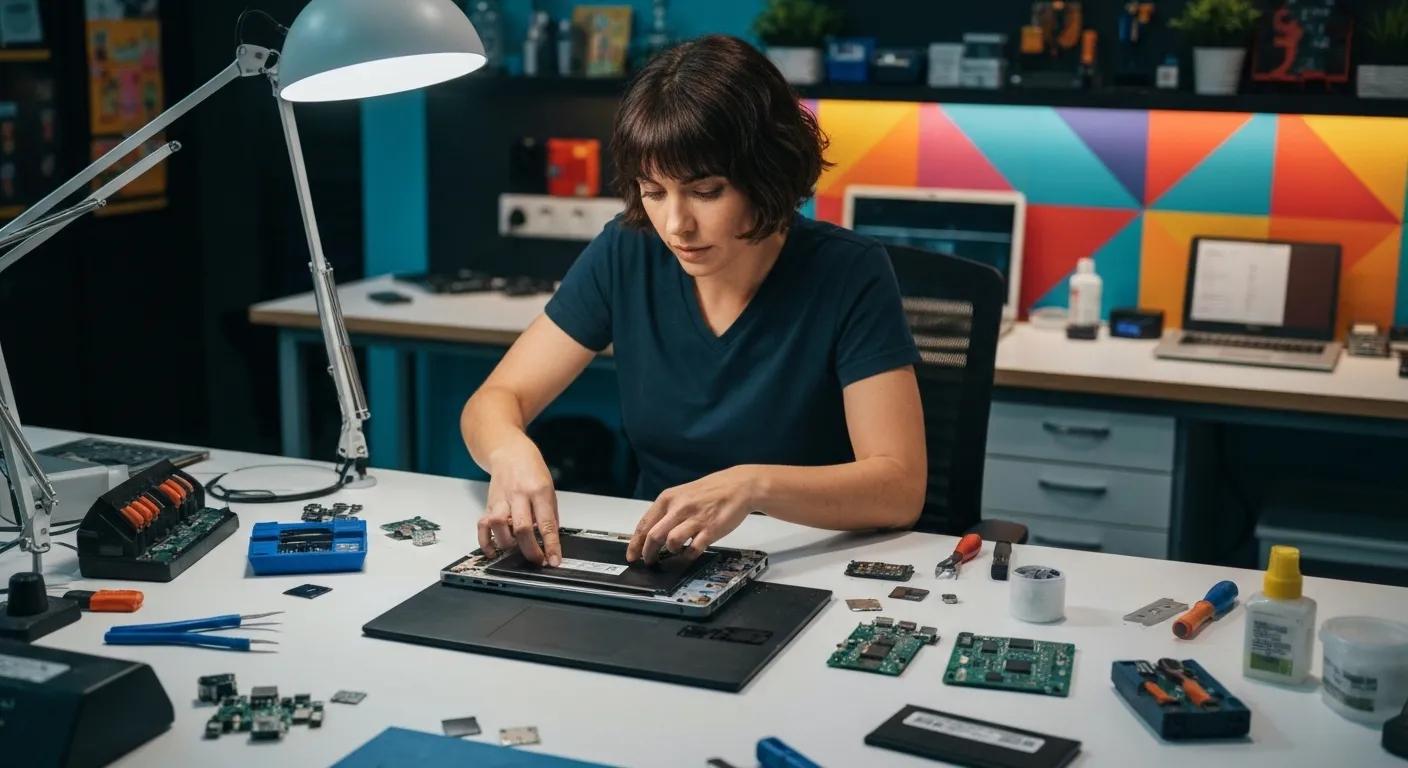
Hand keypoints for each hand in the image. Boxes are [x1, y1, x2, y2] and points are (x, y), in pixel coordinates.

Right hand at [479, 434, 561, 565]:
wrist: (508, 451)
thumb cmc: (531, 469)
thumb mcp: (549, 488)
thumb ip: (549, 513)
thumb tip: (551, 540)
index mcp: (539, 490)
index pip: (546, 523)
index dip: (551, 545)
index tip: (554, 561)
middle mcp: (519, 495)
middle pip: (522, 528)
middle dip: (530, 550)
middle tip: (537, 561)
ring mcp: (501, 499)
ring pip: (499, 526)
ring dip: (508, 544)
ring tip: (516, 549)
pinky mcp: (489, 503)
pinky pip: (483, 525)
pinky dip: (486, 541)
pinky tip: (493, 551)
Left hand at [626, 466, 759, 564]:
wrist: (739, 486)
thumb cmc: (711, 491)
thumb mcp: (683, 494)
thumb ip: (667, 512)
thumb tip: (651, 534)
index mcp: (669, 498)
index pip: (644, 524)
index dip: (635, 544)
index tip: (632, 555)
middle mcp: (679, 508)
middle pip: (654, 536)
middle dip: (647, 553)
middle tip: (648, 561)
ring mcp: (695, 519)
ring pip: (671, 542)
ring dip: (669, 552)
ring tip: (672, 553)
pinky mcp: (710, 530)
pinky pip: (693, 549)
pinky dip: (687, 556)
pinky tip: (687, 554)